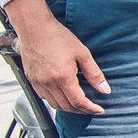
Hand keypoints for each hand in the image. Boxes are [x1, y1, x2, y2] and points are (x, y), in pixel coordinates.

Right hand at [3, 0, 107, 115]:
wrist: (34, 27)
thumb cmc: (57, 36)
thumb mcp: (82, 53)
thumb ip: (94, 74)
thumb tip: (105, 90)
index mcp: (63, 77)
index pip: (79, 102)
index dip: (91, 109)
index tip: (99, 110)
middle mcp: (48, 83)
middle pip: (67, 107)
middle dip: (81, 110)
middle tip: (91, 107)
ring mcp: (38, 82)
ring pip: (55, 105)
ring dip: (68, 108)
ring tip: (79, 104)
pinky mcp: (31, 80)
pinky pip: (44, 97)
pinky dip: (56, 101)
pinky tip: (63, 95)